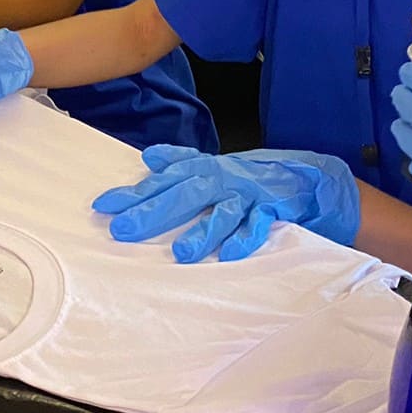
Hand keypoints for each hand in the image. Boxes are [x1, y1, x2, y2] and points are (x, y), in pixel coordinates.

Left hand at [91, 146, 360, 263]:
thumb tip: (148, 157)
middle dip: (153, 212)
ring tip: (181, 253)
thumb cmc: (252, 177)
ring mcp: (249, 194)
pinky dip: (246, 239)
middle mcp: (224, 179)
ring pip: (222, 212)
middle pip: (184, 194)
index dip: (134, 193)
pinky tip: (231, 255)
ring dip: (202, 232)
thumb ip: (182, 163)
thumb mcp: (215, 168)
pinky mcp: (274, 210)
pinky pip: (259, 225)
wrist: (308, 177)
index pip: (164, 181)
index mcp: (206, 170)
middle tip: (123, 229)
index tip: (103, 206)